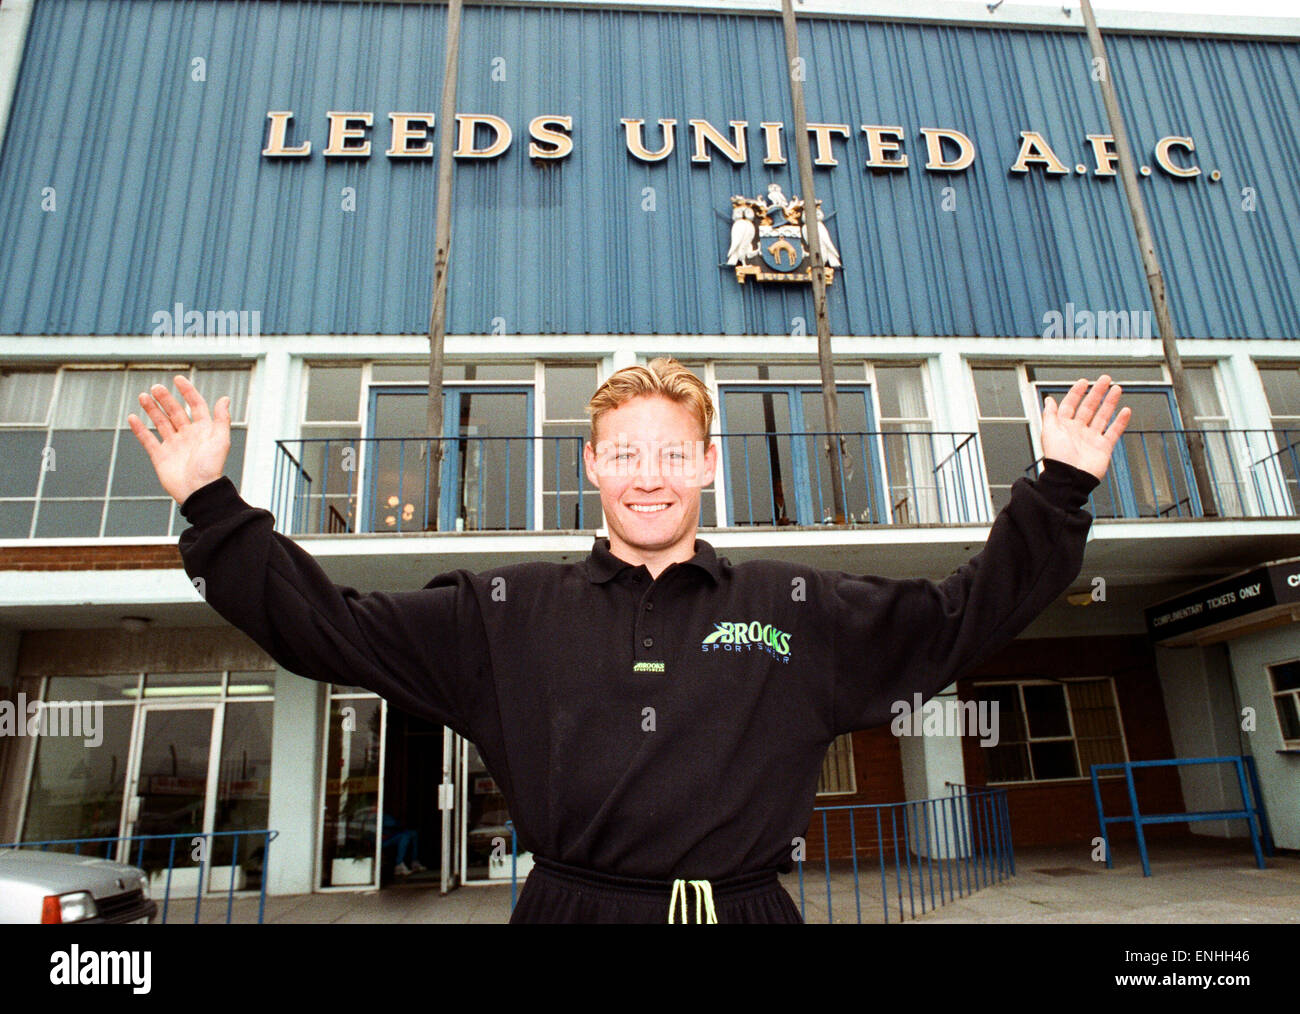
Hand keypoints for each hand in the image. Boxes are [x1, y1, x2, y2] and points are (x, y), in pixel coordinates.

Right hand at [127, 375, 231, 505]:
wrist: (198, 491)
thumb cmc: (211, 467)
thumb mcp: (221, 440)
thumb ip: (222, 419)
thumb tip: (225, 398)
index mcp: (204, 430)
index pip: (195, 406)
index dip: (188, 392)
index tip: (178, 379)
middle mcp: (188, 436)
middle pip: (175, 412)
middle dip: (165, 399)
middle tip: (155, 388)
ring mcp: (173, 445)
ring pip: (161, 423)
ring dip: (152, 409)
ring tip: (143, 396)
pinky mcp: (160, 456)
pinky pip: (148, 440)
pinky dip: (140, 429)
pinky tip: (132, 418)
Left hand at [1040, 376, 1130, 480]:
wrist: (1070, 478)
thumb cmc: (1057, 458)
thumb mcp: (1049, 432)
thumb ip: (1050, 415)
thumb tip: (1049, 400)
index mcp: (1063, 426)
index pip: (1070, 405)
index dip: (1076, 392)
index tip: (1083, 382)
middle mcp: (1078, 431)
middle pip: (1089, 407)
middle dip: (1097, 392)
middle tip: (1105, 379)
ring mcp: (1091, 438)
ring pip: (1103, 416)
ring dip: (1109, 402)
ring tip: (1117, 389)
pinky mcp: (1103, 447)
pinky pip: (1114, 431)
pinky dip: (1120, 421)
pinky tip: (1125, 411)